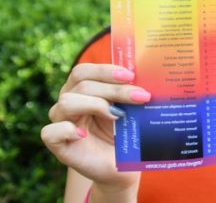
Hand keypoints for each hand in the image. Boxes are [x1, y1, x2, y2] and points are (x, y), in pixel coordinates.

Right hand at [41, 64, 150, 193]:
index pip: (83, 71)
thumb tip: (146, 77)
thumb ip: (130, 92)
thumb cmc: (126, 133)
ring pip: (67, 102)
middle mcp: (69, 103)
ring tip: (119, 116)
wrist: (123, 165)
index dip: (105, 70)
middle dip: (115, 89)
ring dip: (97, 105)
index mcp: (82, 90)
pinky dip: (67, 130)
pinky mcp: (58, 145)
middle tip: (141, 97)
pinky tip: (83, 135)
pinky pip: (50, 132)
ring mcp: (62, 123)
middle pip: (83, 85)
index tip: (130, 76)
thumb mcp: (130, 109)